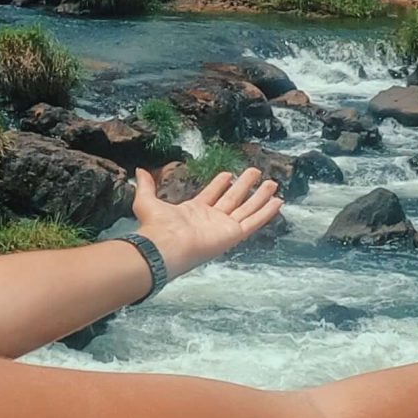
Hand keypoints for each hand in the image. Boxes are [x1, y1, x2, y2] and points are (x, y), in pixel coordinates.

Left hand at [131, 165, 282, 275]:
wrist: (165, 246)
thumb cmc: (156, 226)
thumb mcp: (147, 201)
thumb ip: (146, 186)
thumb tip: (139, 171)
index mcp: (194, 213)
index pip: (212, 195)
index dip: (220, 184)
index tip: (228, 173)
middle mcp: (212, 220)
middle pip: (233, 199)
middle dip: (245, 185)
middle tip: (256, 172)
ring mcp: (224, 227)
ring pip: (247, 208)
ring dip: (260, 196)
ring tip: (272, 183)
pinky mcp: (234, 234)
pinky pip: (254, 221)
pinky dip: (266, 212)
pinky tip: (277, 202)